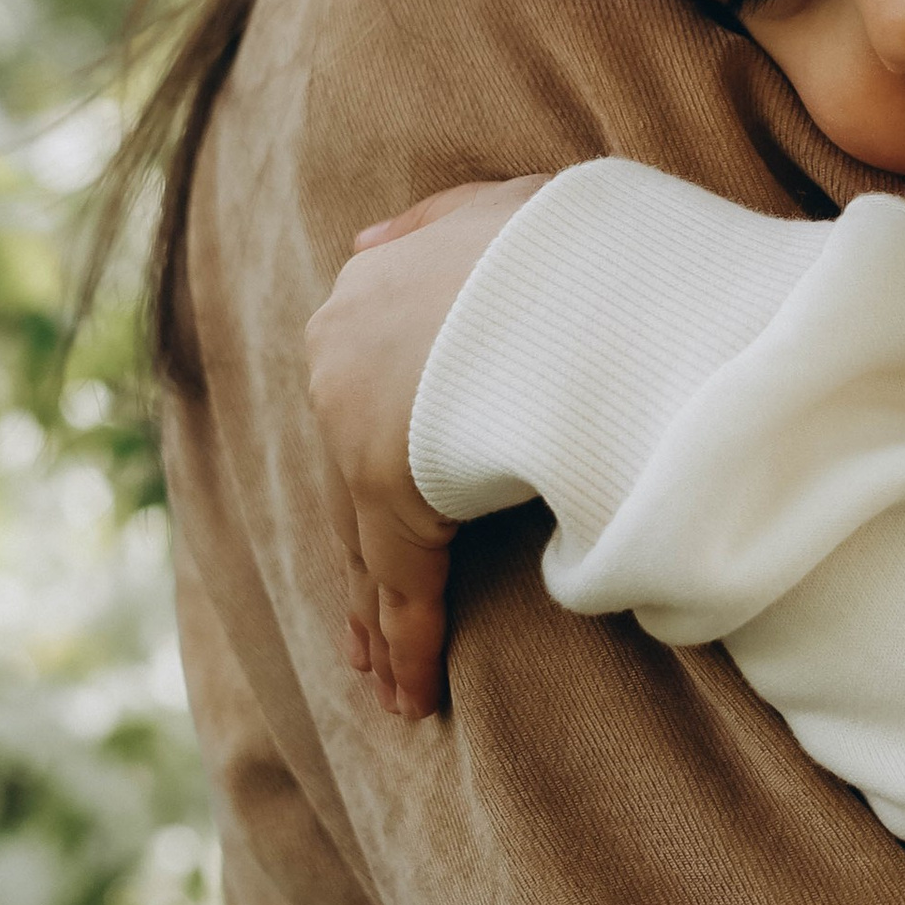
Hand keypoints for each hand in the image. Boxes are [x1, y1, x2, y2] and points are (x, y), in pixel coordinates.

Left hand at [306, 176, 548, 720]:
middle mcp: (343, 378)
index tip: (381, 511)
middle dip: (366, 563)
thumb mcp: (494, 205)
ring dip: (380, 622)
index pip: (363, 407)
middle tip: (364, 632)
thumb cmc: (552, 236)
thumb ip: (428, 226)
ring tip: (383, 682)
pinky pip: (405, 589)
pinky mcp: (399, 503)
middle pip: (354, 491)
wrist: (561, 262)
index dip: (376, 471)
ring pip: (368, 551)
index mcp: (361, 306)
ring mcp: (366, 444)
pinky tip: (409, 698)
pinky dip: (410, 643)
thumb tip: (363, 246)